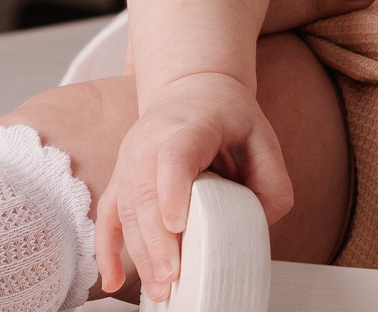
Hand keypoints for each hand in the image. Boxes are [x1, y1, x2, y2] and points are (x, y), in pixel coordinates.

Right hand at [97, 72, 291, 299]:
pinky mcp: (122, 179)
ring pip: (126, 210)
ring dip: (139, 253)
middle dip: (157, 240)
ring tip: (159, 289)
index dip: (172, 189)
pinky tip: (112, 281)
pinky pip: (107, 216)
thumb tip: (258, 226)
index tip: (176, 225)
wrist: (191, 88)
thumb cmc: (228, 116)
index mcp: (191, 125)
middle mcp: (152, 141)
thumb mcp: (262, 136)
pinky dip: (106, 250)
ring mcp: (131, 160)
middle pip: (145, 191)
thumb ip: (271, 181)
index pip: (176, 154)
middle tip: (172, 277)